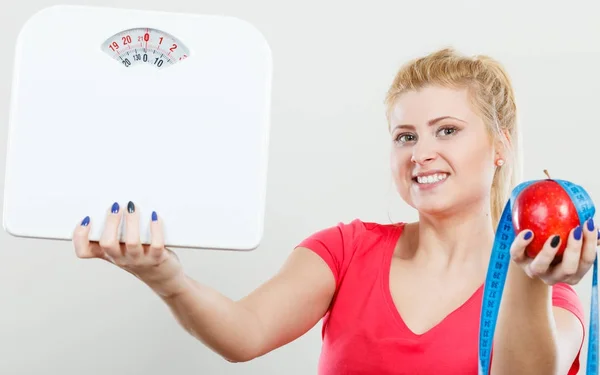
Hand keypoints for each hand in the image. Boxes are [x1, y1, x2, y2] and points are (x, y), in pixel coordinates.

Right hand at [72, 201, 187, 296]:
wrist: (163, 277)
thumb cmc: (141, 256)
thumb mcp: (123, 246)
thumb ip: (116, 230)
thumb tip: (116, 202)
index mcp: (108, 254)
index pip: (84, 251)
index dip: (80, 236)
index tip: (87, 219)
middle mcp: (120, 258)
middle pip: (107, 243)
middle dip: (111, 222)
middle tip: (116, 206)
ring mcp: (139, 259)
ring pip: (131, 242)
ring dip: (132, 221)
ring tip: (133, 207)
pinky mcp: (157, 258)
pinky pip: (156, 244)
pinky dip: (155, 228)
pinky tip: (154, 217)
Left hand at [509, 218, 598, 285]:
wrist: (529, 253)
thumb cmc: (558, 245)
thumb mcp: (570, 242)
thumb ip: (583, 236)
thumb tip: (596, 225)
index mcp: (573, 272)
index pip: (586, 261)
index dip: (590, 245)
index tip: (589, 225)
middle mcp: (555, 276)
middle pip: (569, 269)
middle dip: (575, 250)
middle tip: (576, 230)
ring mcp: (535, 271)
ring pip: (541, 267)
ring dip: (549, 252)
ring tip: (554, 236)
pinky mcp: (518, 262)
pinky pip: (517, 255)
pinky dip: (521, 244)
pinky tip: (528, 232)